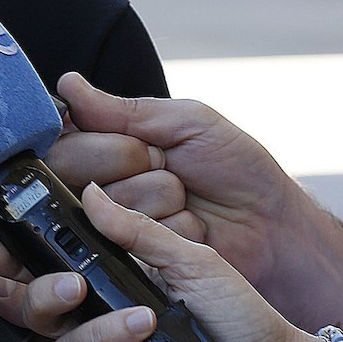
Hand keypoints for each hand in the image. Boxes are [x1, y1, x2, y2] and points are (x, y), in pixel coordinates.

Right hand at [0, 184, 320, 341]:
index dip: (14, 263)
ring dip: (103, 333)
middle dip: (42, 296)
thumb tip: (92, 194)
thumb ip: (138, 231)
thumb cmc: (242, 317)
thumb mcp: (193, 260)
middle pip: (36, 313)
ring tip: (147, 321)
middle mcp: (101, 323)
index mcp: (110, 283)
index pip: (46, 270)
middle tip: (73, 284)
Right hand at [39, 73, 303, 292]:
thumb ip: (123, 110)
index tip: (143, 144)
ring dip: (159, 198)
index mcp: (111, 142)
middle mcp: (105, 181)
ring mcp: (117, 222)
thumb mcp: (186, 121)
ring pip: (109, 204)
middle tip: (170, 166)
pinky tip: (191, 228)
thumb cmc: (236, 168)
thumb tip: (68, 85)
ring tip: (186, 199)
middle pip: (76, 170)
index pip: (68, 136)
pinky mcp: (133, 256)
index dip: (103, 141)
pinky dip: (171, 228)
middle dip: (133, 164)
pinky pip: (133, 237)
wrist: (274, 227)